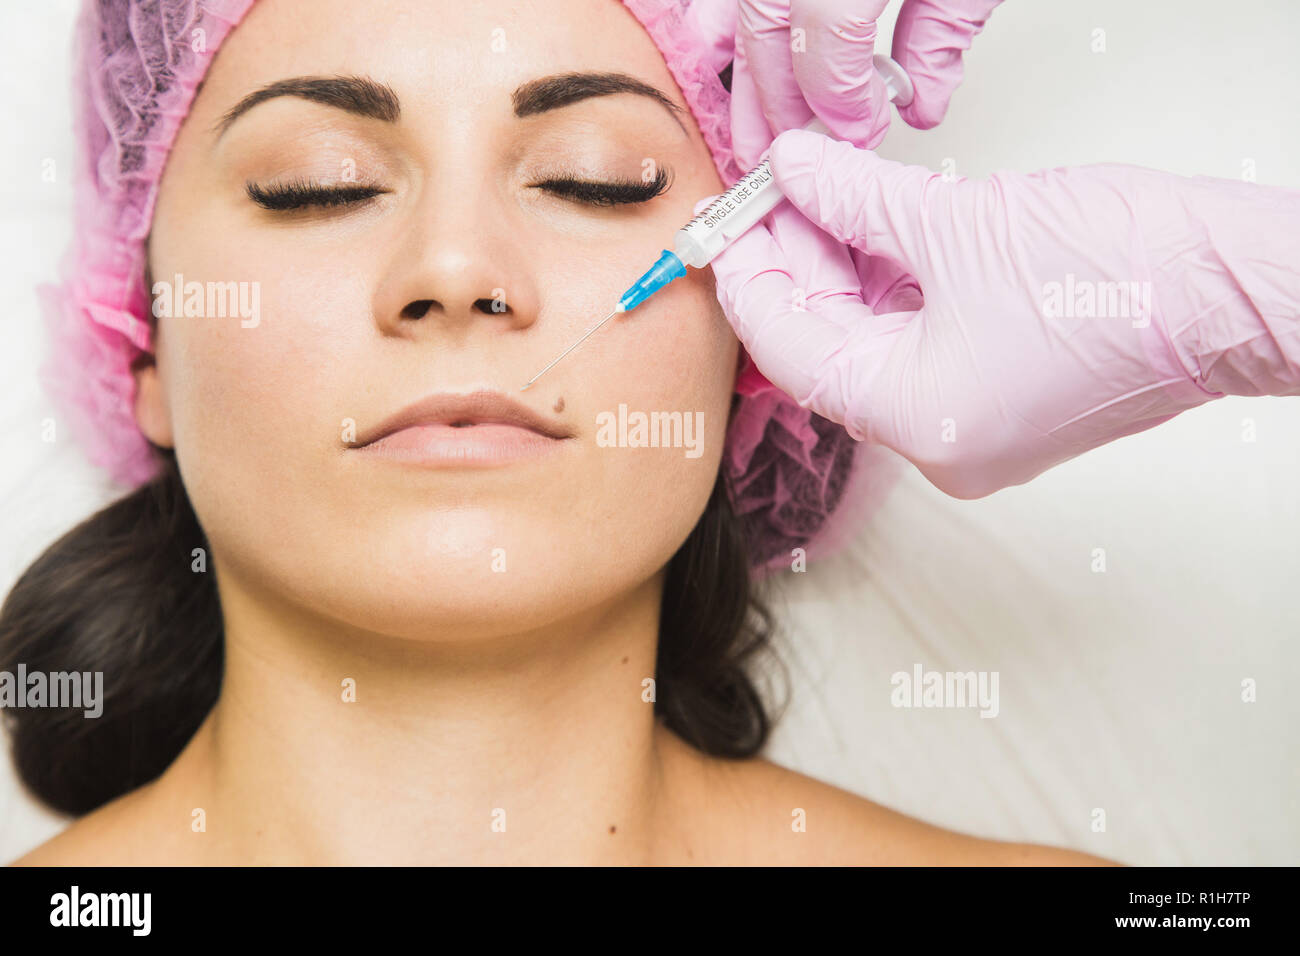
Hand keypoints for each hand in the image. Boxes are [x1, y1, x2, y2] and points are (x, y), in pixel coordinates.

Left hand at [708, 130, 1299, 497]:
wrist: (1239, 291)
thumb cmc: (1129, 277)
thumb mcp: (961, 225)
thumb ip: (856, 202)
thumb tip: (794, 173)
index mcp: (915, 417)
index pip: (792, 349)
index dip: (750, 277)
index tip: (726, 222)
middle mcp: (936, 442)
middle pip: (828, 349)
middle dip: (794, 266)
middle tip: (772, 195)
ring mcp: (968, 428)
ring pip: (871, 346)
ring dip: (840, 273)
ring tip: (816, 198)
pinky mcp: (996, 400)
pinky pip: (915, 349)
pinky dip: (887, 293)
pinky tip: (867, 233)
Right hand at [729, 0, 1002, 166]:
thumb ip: (942, 31)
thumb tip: (920, 102)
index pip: (826, 35)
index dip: (837, 96)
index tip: (860, 131)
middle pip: (768, 30)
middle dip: (780, 105)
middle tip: (803, 157)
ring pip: (743, 12)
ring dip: (747, 77)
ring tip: (758, 132)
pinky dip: (724, 28)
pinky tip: (728, 60)